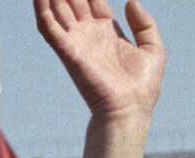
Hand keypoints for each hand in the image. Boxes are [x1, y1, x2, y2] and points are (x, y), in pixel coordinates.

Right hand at [37, 0, 163, 157]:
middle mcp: (89, 34)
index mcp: (107, 32)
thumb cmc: (142, 87)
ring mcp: (77, 41)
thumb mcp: (153, 51)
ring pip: (58, 9)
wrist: (129, 110)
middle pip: (74, 1)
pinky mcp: (67, 51)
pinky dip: (41, 10)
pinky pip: (49, 27)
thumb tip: (131, 1)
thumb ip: (145, 24)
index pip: (93, 1)